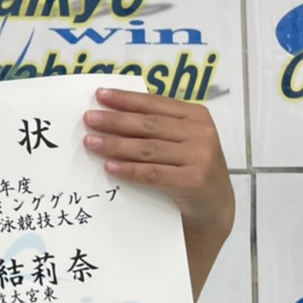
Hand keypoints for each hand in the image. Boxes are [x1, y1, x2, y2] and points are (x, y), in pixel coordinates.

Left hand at [81, 87, 233, 298]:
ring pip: (148, 148)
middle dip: (115, 120)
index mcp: (196, 115)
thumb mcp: (180, 141)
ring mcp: (200, 157)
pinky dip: (129, 170)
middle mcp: (201, 133)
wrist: (214, 206)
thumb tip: (111, 113)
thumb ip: (156, 126)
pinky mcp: (193, 181)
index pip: (154, 103)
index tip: (99, 95)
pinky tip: (109, 167)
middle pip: (148, 124)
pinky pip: (154, 173)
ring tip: (91, 142)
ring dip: (116, 144)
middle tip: (88, 118)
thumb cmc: (189, 168)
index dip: (126, 99)